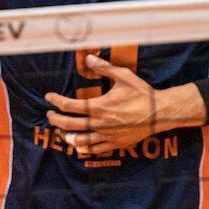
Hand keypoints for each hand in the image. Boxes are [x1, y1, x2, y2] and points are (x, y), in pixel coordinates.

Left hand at [44, 54, 170, 155]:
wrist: (160, 113)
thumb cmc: (142, 93)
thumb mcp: (123, 76)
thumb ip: (104, 68)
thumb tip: (88, 58)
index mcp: (99, 106)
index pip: (69, 105)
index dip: (56, 101)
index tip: (49, 97)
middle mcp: (99, 123)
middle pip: (69, 125)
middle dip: (55, 120)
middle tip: (48, 115)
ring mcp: (107, 136)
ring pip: (79, 141)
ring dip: (66, 136)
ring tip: (60, 132)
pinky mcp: (115, 144)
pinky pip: (94, 150)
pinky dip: (83, 148)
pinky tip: (78, 145)